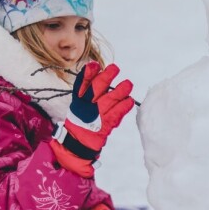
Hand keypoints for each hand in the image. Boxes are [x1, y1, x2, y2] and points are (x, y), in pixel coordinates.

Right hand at [51, 62, 134, 177]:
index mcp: (79, 100)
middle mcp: (87, 107)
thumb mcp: (80, 105)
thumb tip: (99, 71)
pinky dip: (124, 107)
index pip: (82, 84)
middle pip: (96, 89)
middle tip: (115, 69)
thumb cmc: (82, 121)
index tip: (94, 65)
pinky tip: (130, 100)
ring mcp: (97, 116)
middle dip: (106, 77)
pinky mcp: (105, 125)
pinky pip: (116, 114)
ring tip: (128, 84)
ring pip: (109, 100)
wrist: (78, 144)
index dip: (88, 74)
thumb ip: (88, 90)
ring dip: (120, 91)